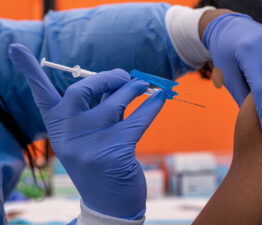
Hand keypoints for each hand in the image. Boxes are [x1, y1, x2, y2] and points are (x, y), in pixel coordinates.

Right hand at [9, 44, 166, 218]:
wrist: (109, 204)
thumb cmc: (100, 164)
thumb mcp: (91, 137)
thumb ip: (99, 110)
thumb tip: (123, 81)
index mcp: (58, 129)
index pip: (41, 96)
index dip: (29, 72)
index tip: (15, 47)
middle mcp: (68, 134)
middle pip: (82, 90)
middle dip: (107, 77)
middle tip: (126, 77)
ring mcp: (89, 144)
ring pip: (115, 103)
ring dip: (134, 89)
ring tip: (146, 85)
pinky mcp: (114, 151)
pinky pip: (138, 119)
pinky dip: (152, 106)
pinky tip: (161, 98)